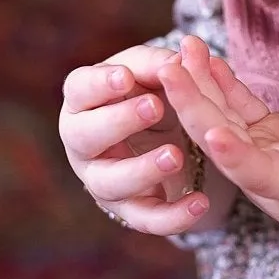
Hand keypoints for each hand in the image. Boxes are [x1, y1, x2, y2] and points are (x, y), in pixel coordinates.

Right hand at [59, 44, 208, 233]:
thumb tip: (180, 60)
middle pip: (86, 136)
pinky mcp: (129, 209)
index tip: (126, 76)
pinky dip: (172, 216)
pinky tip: (200, 203)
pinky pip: (145, 218)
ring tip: (175, 156)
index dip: (99, 84)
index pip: (79, 89)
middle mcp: (83, 144)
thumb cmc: (147, 92)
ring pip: (111, 183)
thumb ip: (161, 64)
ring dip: (143, 171)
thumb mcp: (152, 73)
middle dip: (119, 122)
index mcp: (83, 102)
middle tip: (156, 107)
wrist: (161, 134)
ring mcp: (102, 180)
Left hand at [159, 35, 278, 278]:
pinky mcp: (277, 143)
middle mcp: (271, 177)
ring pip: (225, 121)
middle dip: (194, 105)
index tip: (211, 134)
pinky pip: (244, 113)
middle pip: (224, 140)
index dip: (234, 155)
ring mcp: (269, 158)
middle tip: (168, 67)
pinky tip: (210, 63)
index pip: (258, 173)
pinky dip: (226, 87)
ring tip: (182, 48)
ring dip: (201, 86)